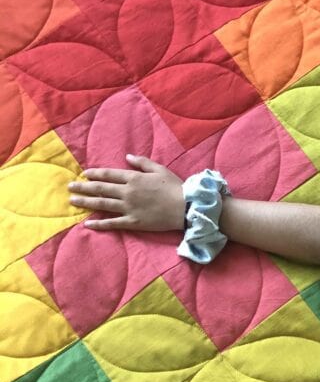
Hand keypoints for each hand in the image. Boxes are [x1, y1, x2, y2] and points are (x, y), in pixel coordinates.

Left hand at [68, 155, 184, 231]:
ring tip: (73, 201)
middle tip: (70, 187)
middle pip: (101, 188)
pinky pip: (113, 223)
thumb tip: (127, 157)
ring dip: (86, 202)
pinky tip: (88, 224)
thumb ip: (142, 162)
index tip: (84, 174)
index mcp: (134, 178)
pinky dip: (99, 224)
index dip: (95, 174)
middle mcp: (128, 192)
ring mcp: (129, 208)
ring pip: (102, 204)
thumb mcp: (160, 169)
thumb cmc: (175, 187)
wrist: (186, 207)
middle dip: (83, 187)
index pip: (109, 174)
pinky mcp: (133, 222)